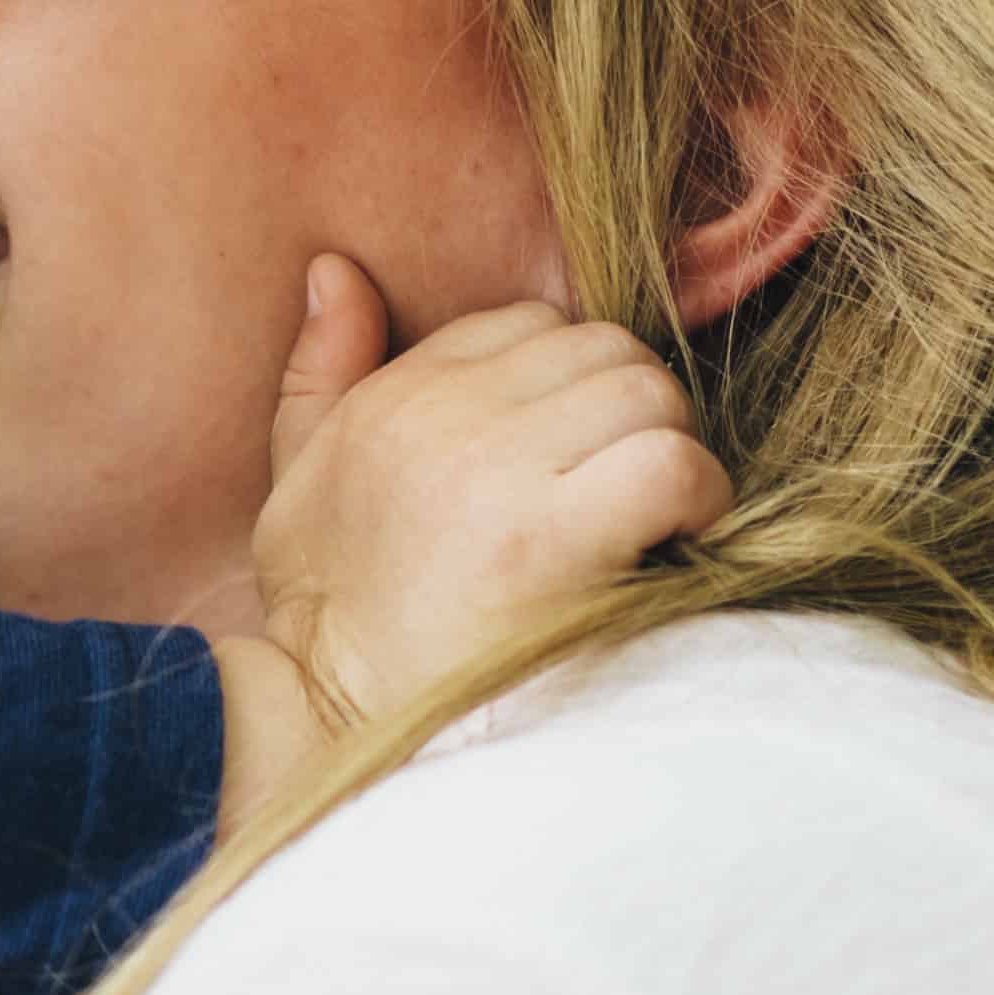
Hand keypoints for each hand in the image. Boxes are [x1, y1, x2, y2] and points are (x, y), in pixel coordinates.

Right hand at [227, 265, 725, 766]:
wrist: (332, 726)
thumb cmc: (330, 617)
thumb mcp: (296, 478)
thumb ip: (321, 370)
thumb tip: (334, 268)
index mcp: (393, 396)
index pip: (530, 323)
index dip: (570, 384)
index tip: (571, 455)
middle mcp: (442, 418)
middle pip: (604, 347)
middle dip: (630, 410)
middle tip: (623, 487)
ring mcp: (496, 473)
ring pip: (647, 393)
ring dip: (668, 449)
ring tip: (650, 515)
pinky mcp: (548, 540)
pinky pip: (672, 463)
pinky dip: (697, 497)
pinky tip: (674, 542)